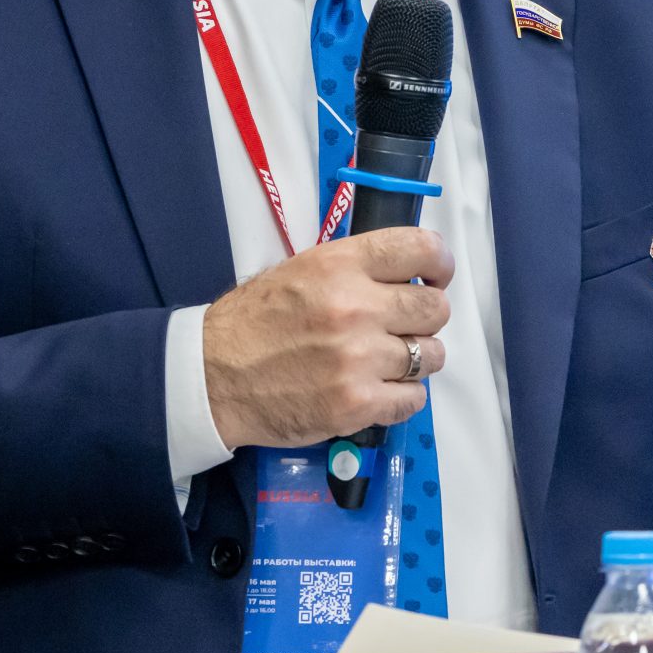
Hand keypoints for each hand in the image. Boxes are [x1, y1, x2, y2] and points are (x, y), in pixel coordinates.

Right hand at [200, 227, 454, 450]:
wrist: (213, 377)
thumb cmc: (253, 321)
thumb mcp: (300, 271)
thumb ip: (354, 268)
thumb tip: (405, 274)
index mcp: (339, 265)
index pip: (422, 249)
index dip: (439, 264)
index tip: (434, 276)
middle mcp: (355, 307)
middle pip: (435, 308)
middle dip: (425, 318)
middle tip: (404, 327)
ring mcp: (359, 358)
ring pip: (431, 356)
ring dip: (416, 360)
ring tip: (387, 362)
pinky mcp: (357, 404)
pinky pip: (414, 398)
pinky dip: (402, 396)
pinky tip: (378, 390)